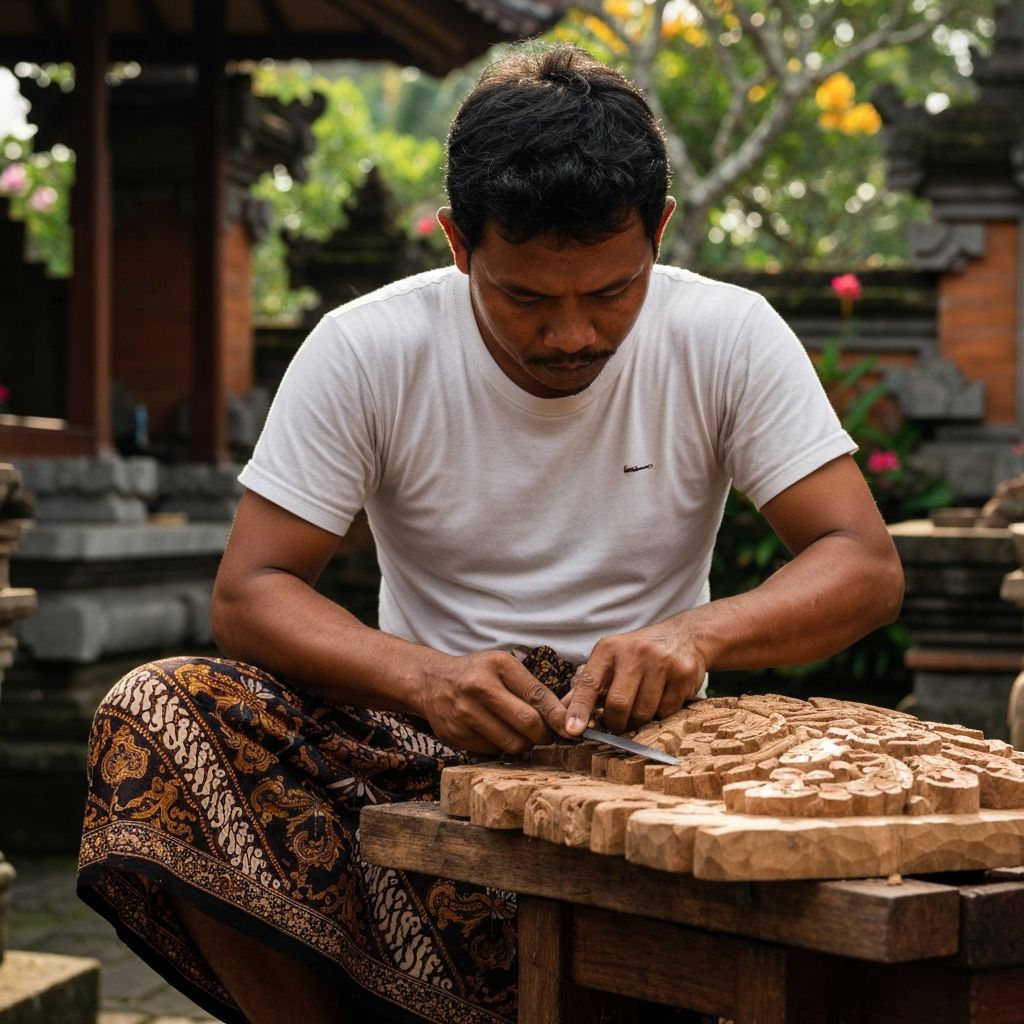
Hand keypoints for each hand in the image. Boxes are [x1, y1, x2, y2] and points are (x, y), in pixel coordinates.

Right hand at [418, 650, 568, 753]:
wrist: (431, 682)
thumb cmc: (477, 674)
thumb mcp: (503, 667)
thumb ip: (531, 689)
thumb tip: (564, 719)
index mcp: (497, 665)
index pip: (537, 696)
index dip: (558, 716)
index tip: (571, 729)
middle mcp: (479, 688)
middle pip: (528, 724)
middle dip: (544, 734)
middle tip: (546, 734)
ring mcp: (465, 714)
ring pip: (512, 744)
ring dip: (524, 744)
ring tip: (520, 733)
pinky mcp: (456, 736)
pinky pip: (493, 752)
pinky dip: (501, 746)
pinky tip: (495, 733)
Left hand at [563, 627, 705, 735]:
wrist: (684, 636)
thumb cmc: (638, 655)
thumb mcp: (610, 661)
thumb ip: (586, 688)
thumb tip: (562, 716)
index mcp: (608, 649)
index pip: (589, 683)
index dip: (580, 709)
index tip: (572, 730)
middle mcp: (634, 652)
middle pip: (618, 704)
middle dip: (616, 723)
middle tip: (617, 724)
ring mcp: (661, 661)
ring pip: (643, 712)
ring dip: (639, 719)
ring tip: (642, 704)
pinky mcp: (683, 673)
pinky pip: (667, 711)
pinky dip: (661, 712)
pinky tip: (663, 696)